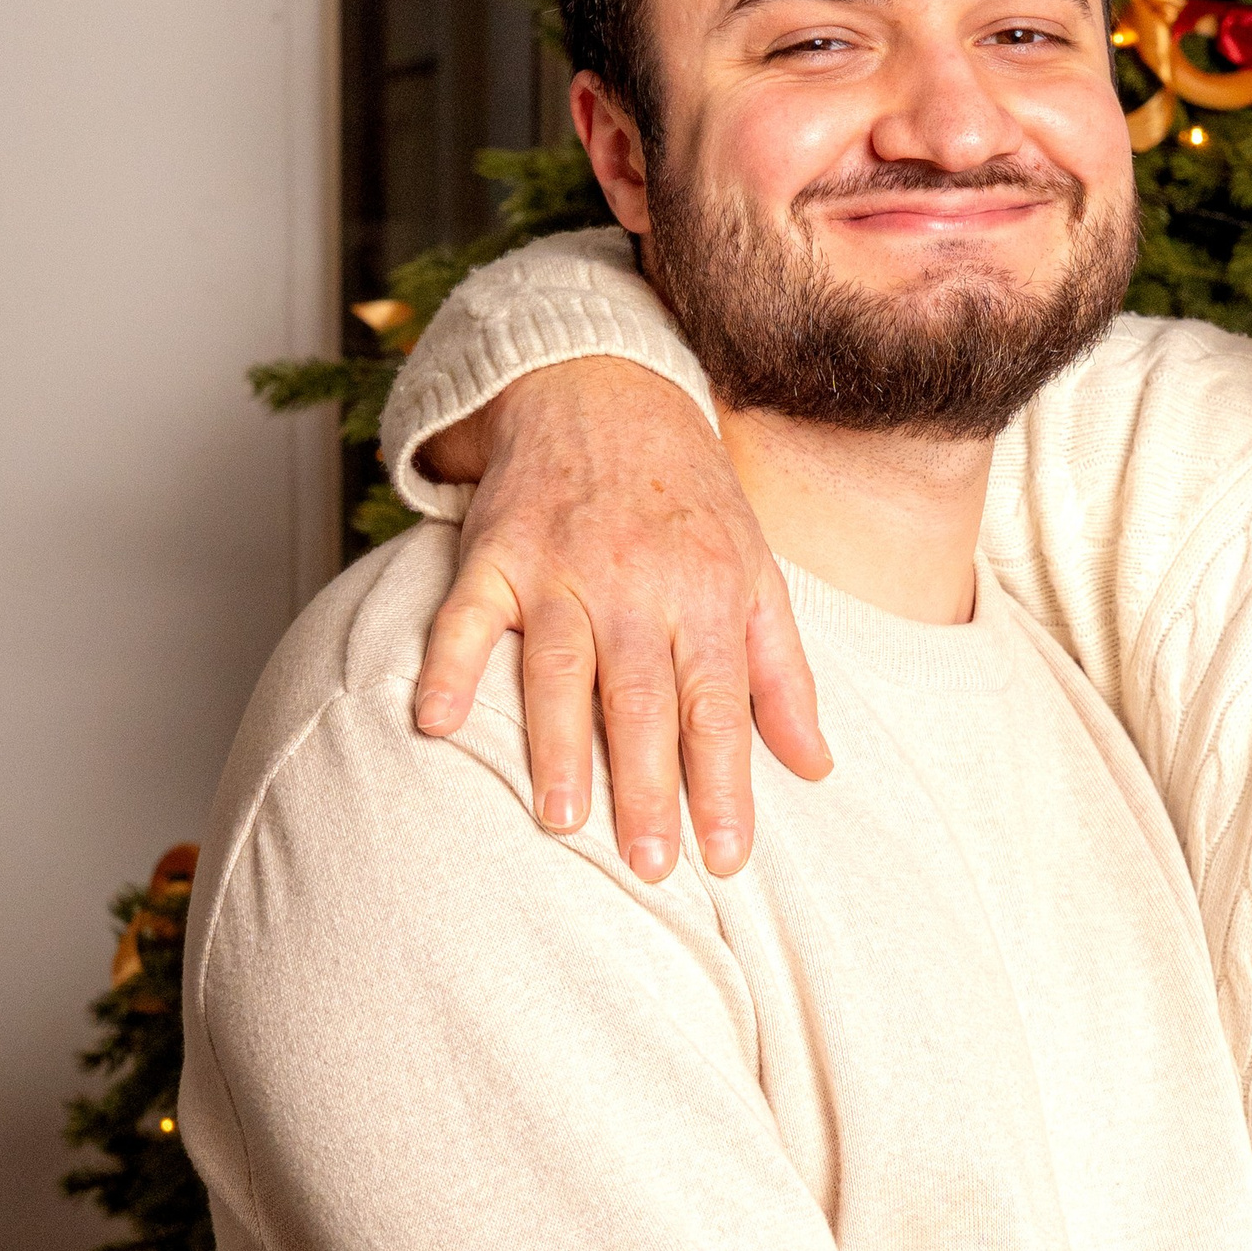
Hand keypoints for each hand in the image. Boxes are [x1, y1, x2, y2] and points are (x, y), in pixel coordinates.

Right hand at [410, 361, 828, 878]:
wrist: (606, 388)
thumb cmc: (691, 503)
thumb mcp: (757, 575)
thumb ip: (784, 675)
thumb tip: (816, 768)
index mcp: (706, 597)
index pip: (720, 707)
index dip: (724, 783)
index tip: (726, 853)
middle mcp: (635, 586)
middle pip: (643, 699)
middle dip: (648, 784)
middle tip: (648, 862)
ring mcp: (559, 568)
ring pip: (560, 668)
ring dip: (558, 744)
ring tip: (560, 818)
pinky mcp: (494, 552)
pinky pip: (465, 617)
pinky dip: (447, 667)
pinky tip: (435, 722)